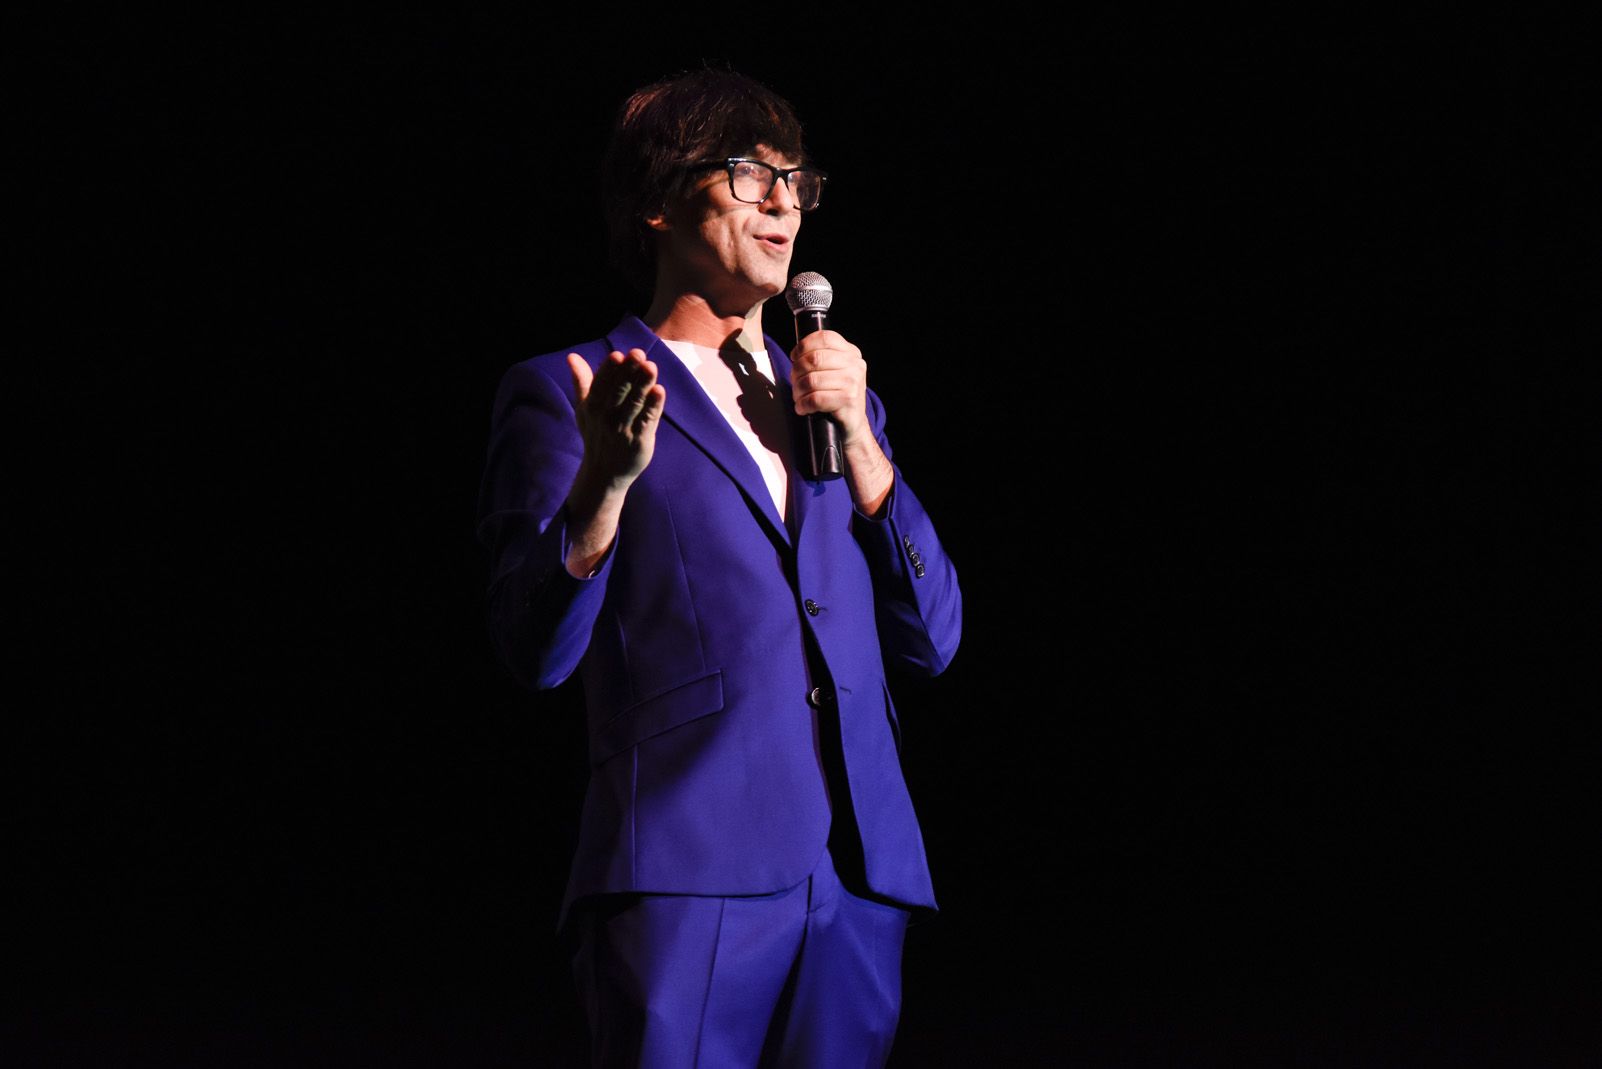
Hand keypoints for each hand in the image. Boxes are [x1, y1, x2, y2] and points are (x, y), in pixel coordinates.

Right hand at [568, 349, 665, 489]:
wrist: (604, 472)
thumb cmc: (596, 433)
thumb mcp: (585, 408)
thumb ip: (581, 381)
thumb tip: (572, 356)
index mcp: (592, 406)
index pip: (601, 384)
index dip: (609, 370)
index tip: (617, 355)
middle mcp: (606, 417)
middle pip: (619, 391)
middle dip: (628, 372)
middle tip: (638, 353)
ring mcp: (623, 430)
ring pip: (634, 404)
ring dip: (643, 385)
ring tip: (651, 367)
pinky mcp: (639, 441)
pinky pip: (647, 421)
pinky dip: (654, 406)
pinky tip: (660, 391)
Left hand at [789, 330, 868, 444]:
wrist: (853, 425)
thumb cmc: (837, 397)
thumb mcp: (835, 371)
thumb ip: (822, 357)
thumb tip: (796, 354)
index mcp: (851, 353)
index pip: (824, 338)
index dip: (804, 346)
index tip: (794, 357)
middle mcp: (855, 364)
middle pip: (814, 358)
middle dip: (797, 371)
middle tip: (795, 383)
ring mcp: (853, 382)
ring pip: (812, 380)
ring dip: (798, 391)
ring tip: (799, 398)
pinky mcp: (849, 399)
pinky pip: (816, 398)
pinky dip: (804, 404)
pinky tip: (803, 408)